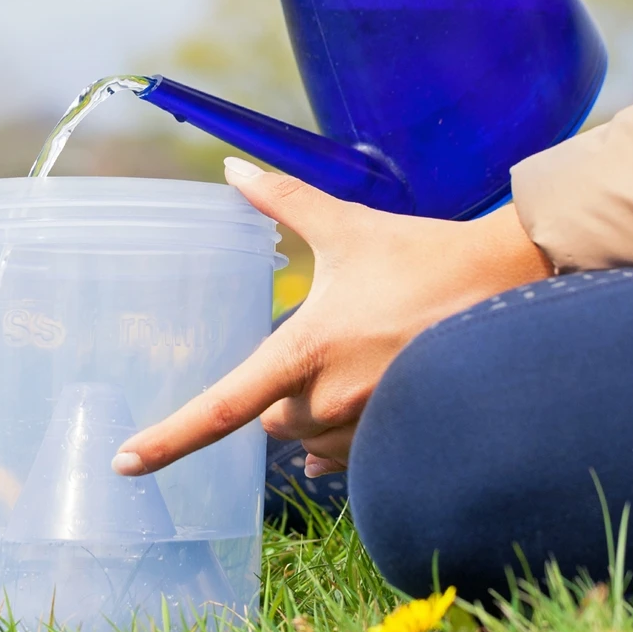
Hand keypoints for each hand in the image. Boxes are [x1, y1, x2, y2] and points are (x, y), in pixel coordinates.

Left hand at [112, 158, 552, 477]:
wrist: (506, 286)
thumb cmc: (422, 257)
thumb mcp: (346, 227)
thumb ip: (281, 201)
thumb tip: (232, 169)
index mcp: (306, 351)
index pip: (222, 408)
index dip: (168, 439)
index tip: (126, 462)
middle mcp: (331, 401)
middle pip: (266, 419)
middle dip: (271, 392)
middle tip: (302, 348)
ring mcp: (366, 427)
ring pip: (305, 438)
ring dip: (306, 409)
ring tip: (344, 362)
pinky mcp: (394, 439)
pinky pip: (340, 457)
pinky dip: (332, 435)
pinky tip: (347, 408)